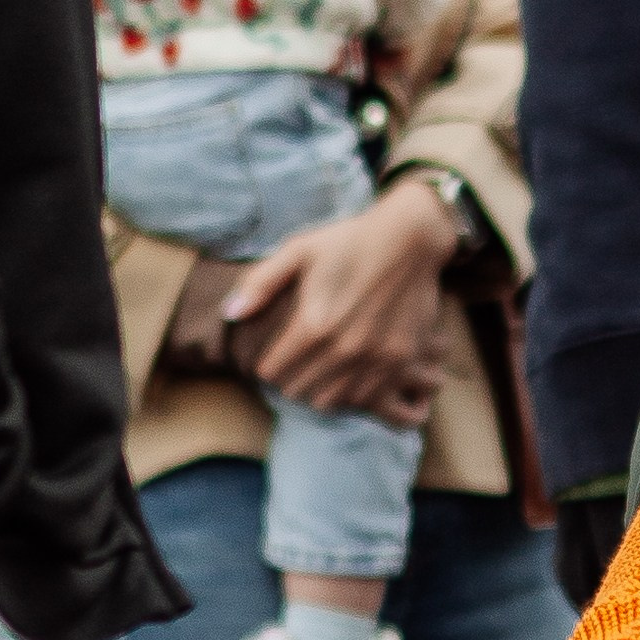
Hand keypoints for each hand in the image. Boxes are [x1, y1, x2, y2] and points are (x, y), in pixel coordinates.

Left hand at [220, 183, 458, 422]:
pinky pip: (366, 397)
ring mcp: (374, 359)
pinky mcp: (399, 362)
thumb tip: (229, 314)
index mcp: (313, 323)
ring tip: (315, 376)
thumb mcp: (298, 251)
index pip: (274, 369)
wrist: (409, 240)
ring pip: (332, 400)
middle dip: (290, 381)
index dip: (267, 366)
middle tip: (290, 369)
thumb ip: (261, 283)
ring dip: (319, 391)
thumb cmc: (349, 241)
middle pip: (300, 388)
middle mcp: (344, 348)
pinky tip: (346, 378)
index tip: (268, 360)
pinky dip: (351, 393)